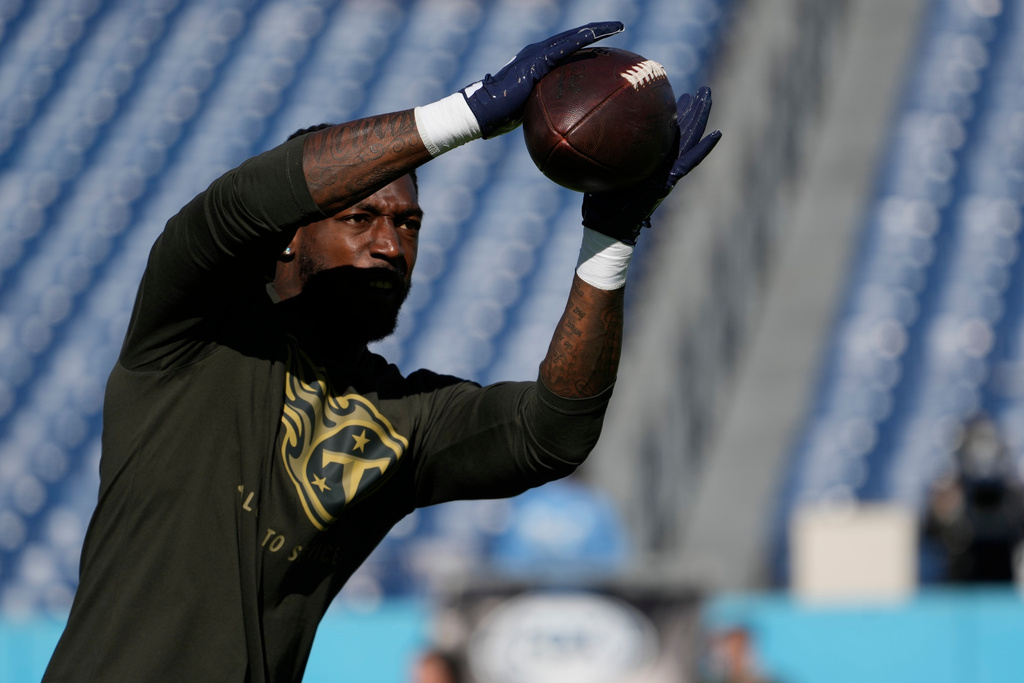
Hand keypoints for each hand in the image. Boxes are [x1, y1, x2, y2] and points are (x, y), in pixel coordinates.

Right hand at [462, 21, 623, 137]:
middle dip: (597, 29)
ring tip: (616, 26)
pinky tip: (595, 34)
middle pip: (573, 38)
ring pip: (571, 37)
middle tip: (619, 26)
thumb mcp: (531, 112)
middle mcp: (538, 53)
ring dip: (594, 30)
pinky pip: (562, 48)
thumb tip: (564, 129)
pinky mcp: (535, 61)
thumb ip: (547, 111)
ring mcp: (536, 55)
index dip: (586, 43)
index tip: (607, 43)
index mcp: (538, 63)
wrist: (484, 112)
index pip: (567, 49)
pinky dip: (579, 39)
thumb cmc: (502, 117)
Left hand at [582, 86, 720, 244]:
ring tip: (708, 95)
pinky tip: (717, 133)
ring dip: (701, 118)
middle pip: (681, 131)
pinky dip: (704, 149)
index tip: (674, 95)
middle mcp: (660, 163)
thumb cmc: (600, 201)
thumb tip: (581, 128)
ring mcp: (667, 172)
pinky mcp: (669, 181)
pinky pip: (690, 162)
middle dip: (692, 110)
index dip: (670, 115)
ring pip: (689, 140)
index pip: (662, 132)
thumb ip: (600, 151)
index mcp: (648, 159)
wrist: (607, 225)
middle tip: (702, 90)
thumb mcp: (600, 168)